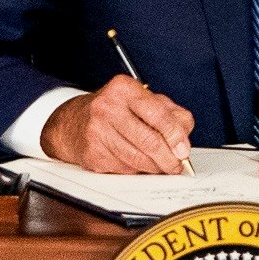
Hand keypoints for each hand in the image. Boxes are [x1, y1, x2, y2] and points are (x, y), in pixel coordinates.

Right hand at [45, 74, 194, 173]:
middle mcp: (107, 107)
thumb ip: (170, 113)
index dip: (175, 135)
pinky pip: (124, 169)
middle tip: (177, 165)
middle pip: (149, 141)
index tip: (184, 150)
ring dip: (155, 167)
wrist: (74, 123)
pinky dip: (137, 170)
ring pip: (138, 159)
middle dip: (168, 158)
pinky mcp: (92, 153)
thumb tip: (184, 138)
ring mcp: (97, 131)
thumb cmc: (115, 110)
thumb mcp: (144, 101)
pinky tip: (138, 163)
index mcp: (124, 89)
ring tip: (162, 166)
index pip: (157, 113)